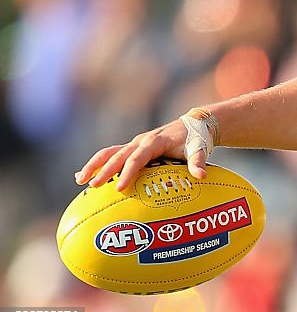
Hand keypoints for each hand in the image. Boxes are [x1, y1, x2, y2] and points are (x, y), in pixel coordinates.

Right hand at [74, 119, 206, 191]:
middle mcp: (142, 141)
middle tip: (93, 186)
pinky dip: (97, 163)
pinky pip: (111, 154)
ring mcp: (135, 143)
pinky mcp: (133, 147)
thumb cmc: (196, 139)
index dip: (129, 172)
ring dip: (94, 165)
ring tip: (79, 180)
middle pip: (119, 155)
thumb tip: (202, 176)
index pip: (139, 158)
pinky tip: (82, 177)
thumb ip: (198, 162)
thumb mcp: (199, 149)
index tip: (120, 187)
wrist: (194, 124)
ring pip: (109, 152)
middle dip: (105, 170)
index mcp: (155, 142)